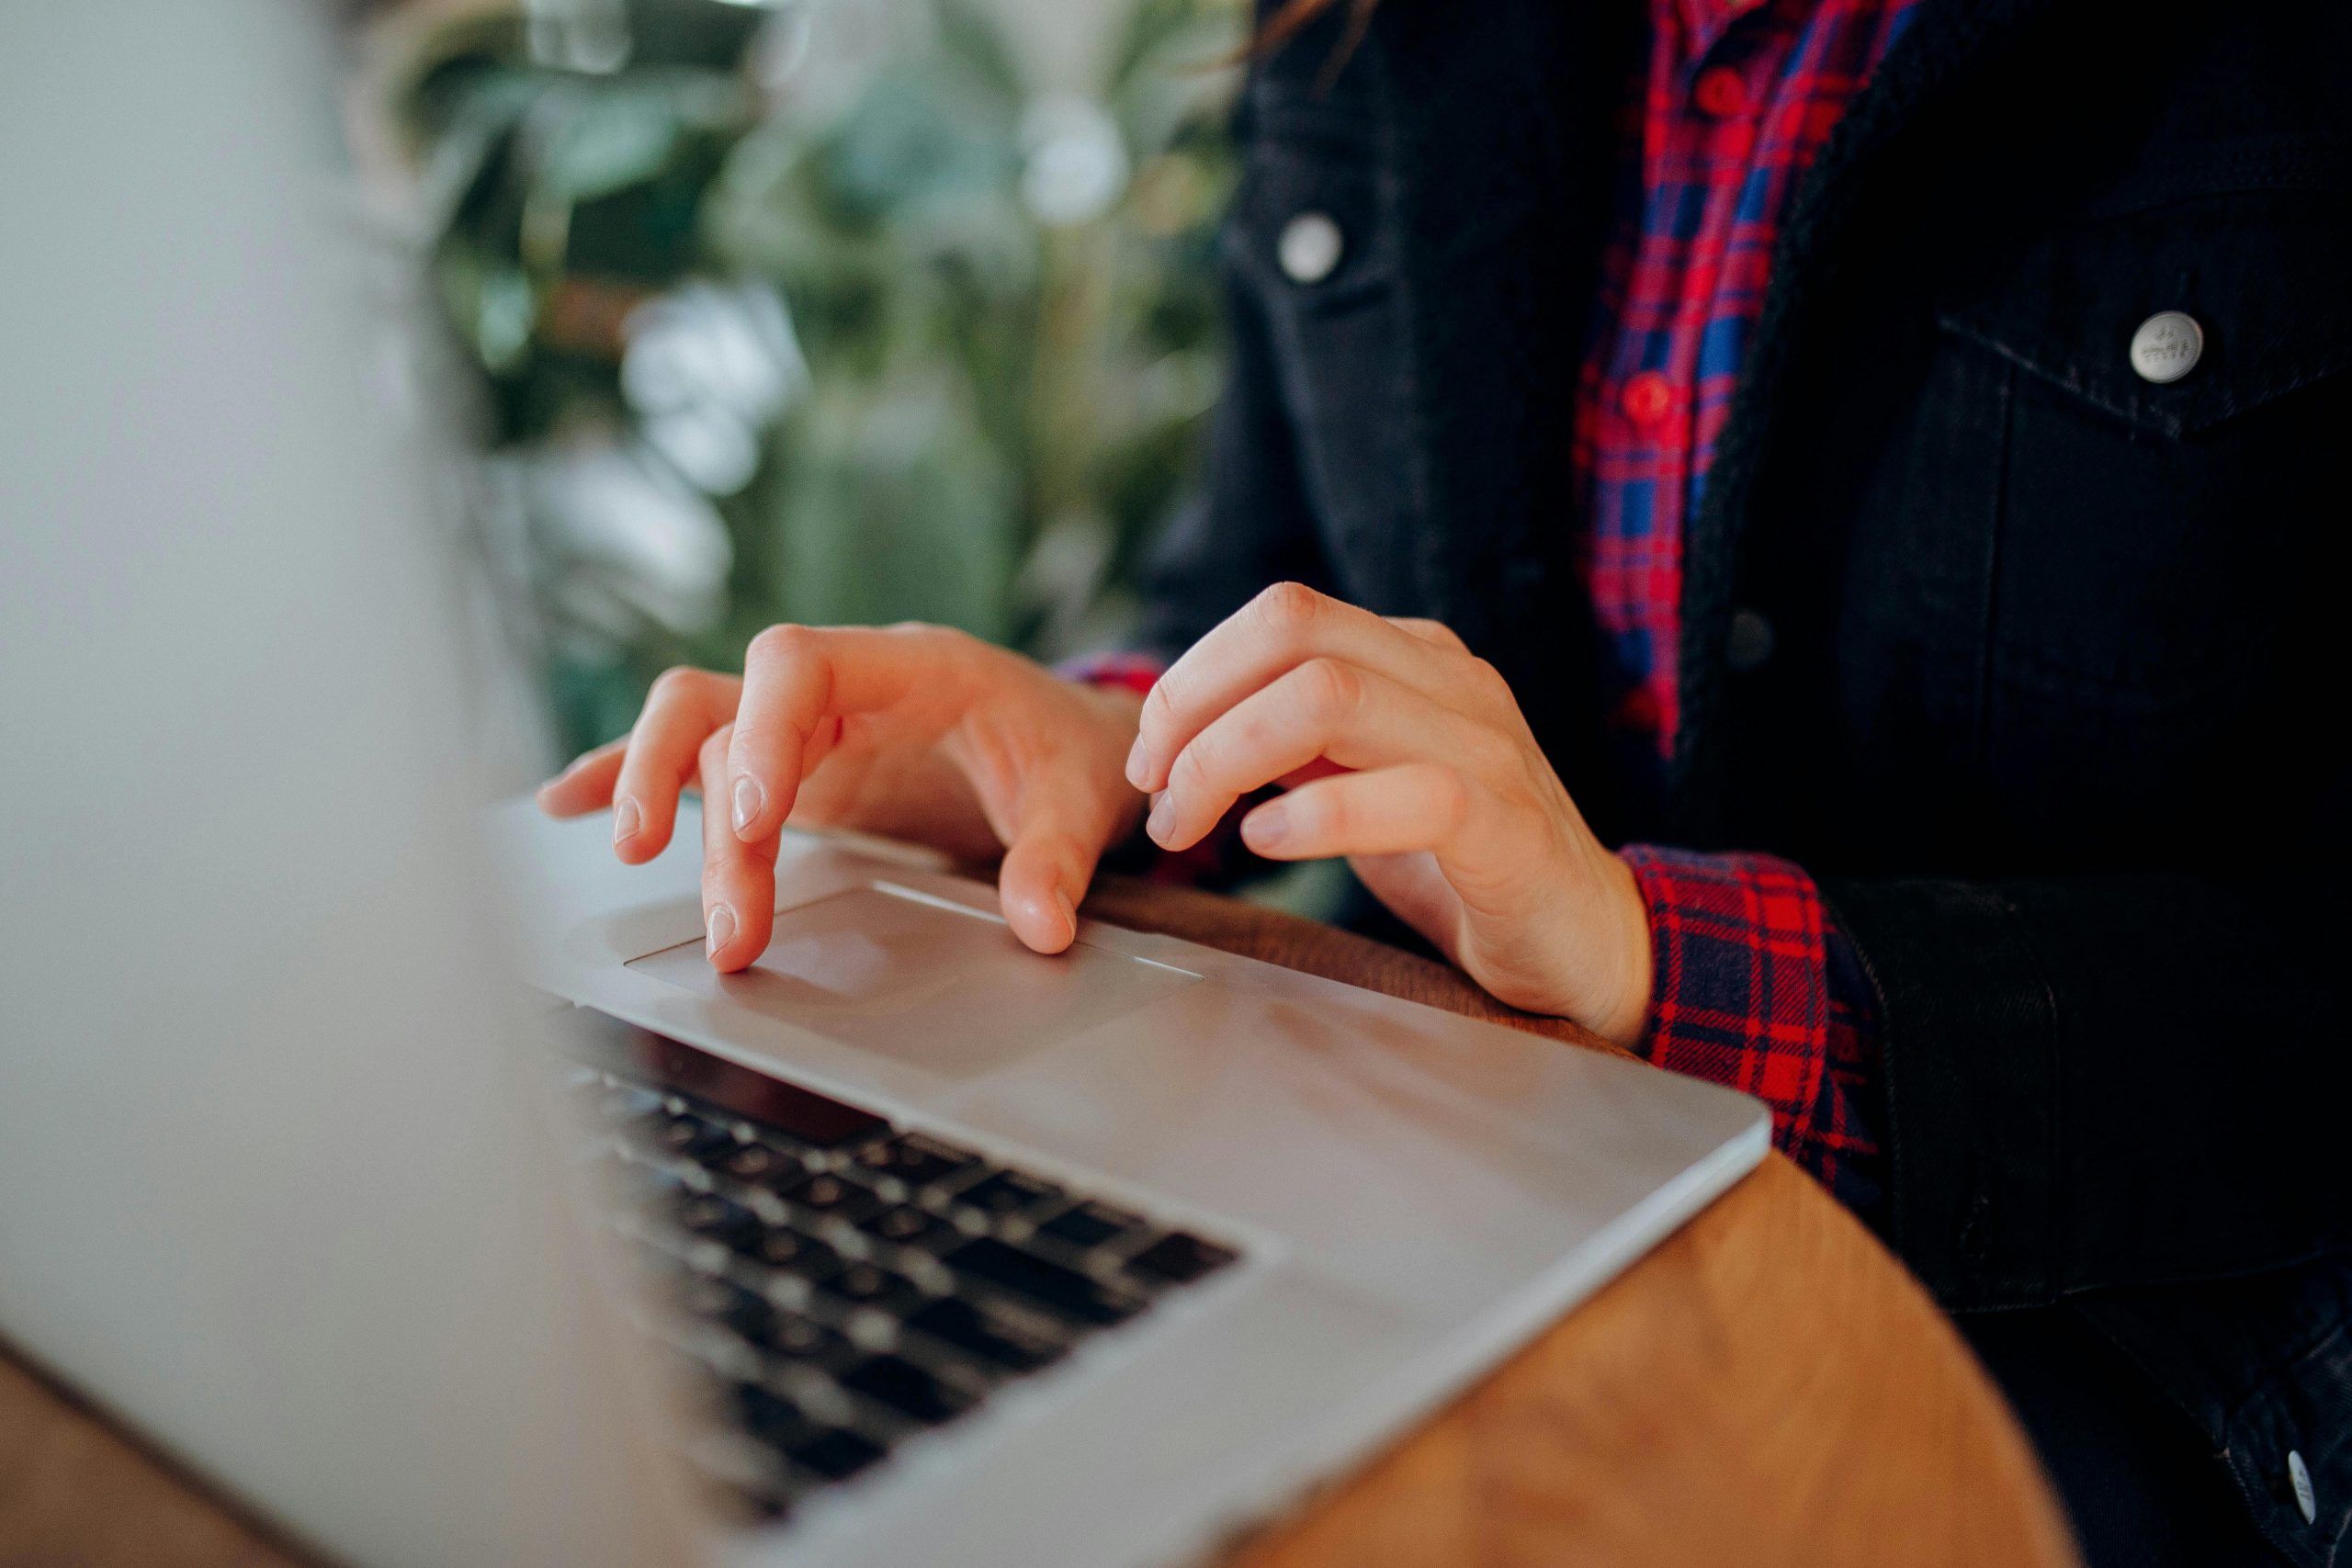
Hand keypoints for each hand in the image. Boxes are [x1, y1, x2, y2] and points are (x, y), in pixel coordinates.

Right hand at [537, 624, 1146, 967]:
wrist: (1067, 737)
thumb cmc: (1067, 750)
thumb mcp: (1081, 795)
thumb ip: (1057, 857)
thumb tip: (1041, 926)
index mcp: (907, 664)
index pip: (797, 662)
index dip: (763, 733)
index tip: (756, 821)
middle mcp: (838, 684)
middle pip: (726, 707)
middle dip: (698, 795)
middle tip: (711, 905)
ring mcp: (803, 724)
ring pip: (699, 734)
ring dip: (669, 805)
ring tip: (662, 886)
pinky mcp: (787, 765)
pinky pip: (694, 754)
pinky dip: (628, 774)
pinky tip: (567, 803)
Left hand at [1126, 583, 1653, 1046]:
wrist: (1587, 944)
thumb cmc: (1463, 869)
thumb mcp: (1364, 786)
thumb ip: (1297, 745)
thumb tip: (1189, 732)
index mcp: (1416, 660)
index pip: (1283, 615)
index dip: (1193, 674)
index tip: (1150, 756)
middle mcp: (1454, 683)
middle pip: (1293, 632)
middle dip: (1194, 705)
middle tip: (1155, 790)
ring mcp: (1487, 748)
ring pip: (1331, 696)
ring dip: (1228, 759)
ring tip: (1191, 825)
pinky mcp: (1508, 827)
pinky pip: (1407, 796)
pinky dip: (1314, 818)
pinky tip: (1266, 846)